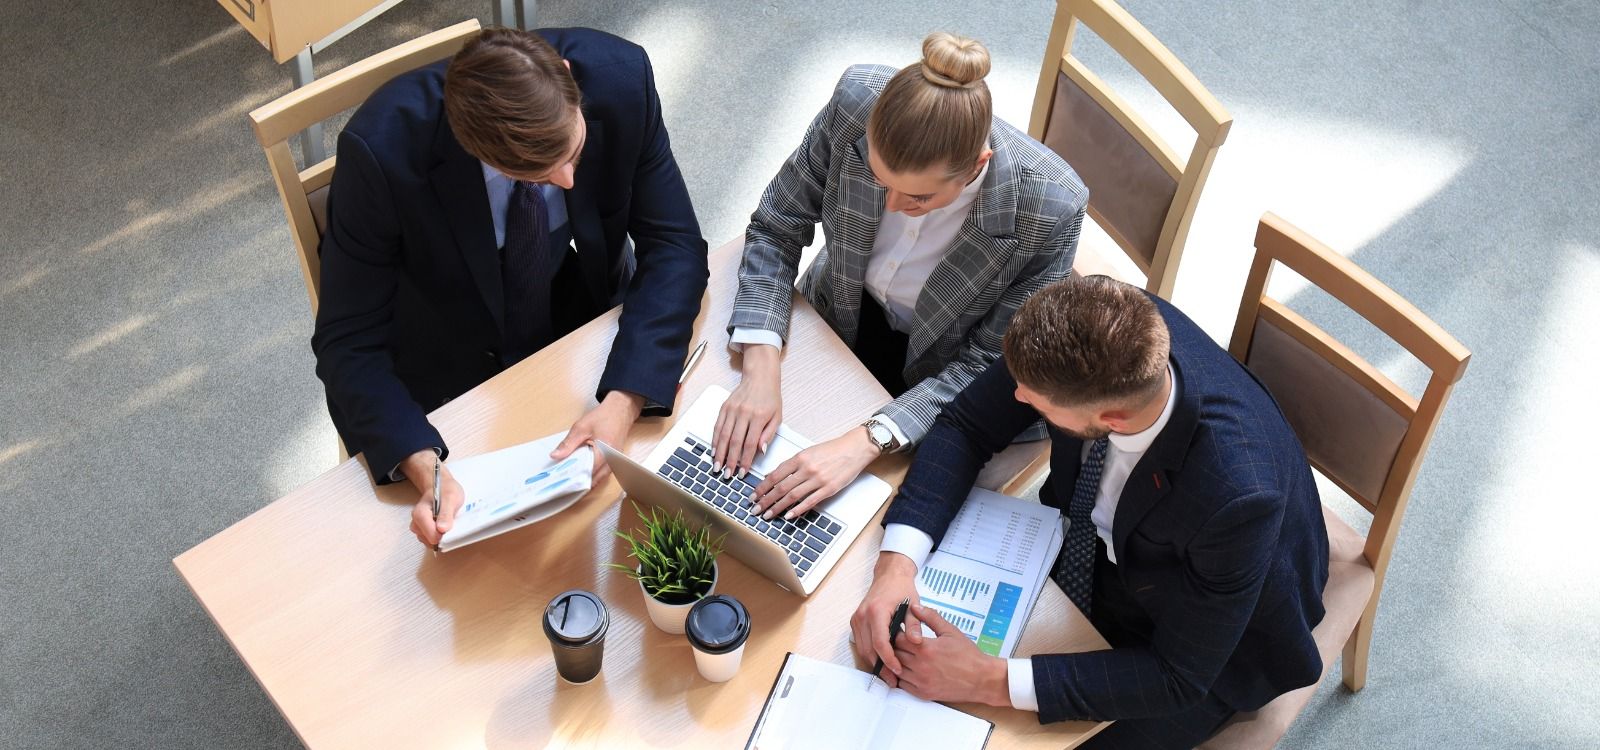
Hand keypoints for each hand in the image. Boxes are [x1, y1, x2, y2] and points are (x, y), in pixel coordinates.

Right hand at [402, 450, 464, 547]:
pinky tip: (445, 525)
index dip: (444, 535)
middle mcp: (416, 522)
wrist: (442, 486)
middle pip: (429, 540)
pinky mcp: (424, 531)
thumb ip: (446, 513)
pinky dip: (440, 536)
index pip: (430, 535)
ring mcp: (419, 527)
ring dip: (441, 536)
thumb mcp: (450, 498)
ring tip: (448, 522)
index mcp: (420, 514)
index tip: (451, 527)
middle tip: (450, 522)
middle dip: (442, 536)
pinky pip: (432, 540)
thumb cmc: (445, 490)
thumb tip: (442, 529)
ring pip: (430, 542)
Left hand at [552, 390, 644, 482]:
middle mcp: (612, 460)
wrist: (621, 410)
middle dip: (579, 482)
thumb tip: (555, 456)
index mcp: (604, 452)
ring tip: (571, 480)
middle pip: (594, 479)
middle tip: (564, 483)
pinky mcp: (614, 461)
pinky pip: (603, 473)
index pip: (587, 472)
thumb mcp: (581, 427)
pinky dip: (593, 474)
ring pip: (599, 478)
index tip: (561, 481)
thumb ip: (568, 443)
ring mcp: (615, 462)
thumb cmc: (604, 417)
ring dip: (586, 479)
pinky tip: (582, 472)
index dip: (573, 478)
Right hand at [713, 344, 781, 477]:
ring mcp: (732, 410)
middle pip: (734, 441)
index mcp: (758, 416)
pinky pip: (717, 426)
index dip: (745, 460)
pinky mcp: (724, 407)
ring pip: (723, 435)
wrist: (760, 377)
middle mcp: (743, 413)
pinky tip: (713, 450)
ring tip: (717, 466)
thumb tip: (760, 451)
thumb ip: (768, 435)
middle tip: (727, 474)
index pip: (750, 443)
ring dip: (719, 453)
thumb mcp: (777, 417)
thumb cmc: (770, 397)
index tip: (743, 472)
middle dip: (730, 460)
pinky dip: (714, 440)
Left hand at [752, 427, 879, 519]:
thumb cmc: (832, 450)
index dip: (762, 487)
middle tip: (755, 509)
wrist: (854, 449)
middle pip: (781, 488)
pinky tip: (788, 516)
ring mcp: (818, 480)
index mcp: (800, 458)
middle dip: (765, 500)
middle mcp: (807, 469)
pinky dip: (797, 510)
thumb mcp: (808, 452)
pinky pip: (810, 501)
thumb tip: (772, 476)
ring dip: (777, 507)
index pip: (775, 475)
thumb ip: (791, 464)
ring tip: (767, 515)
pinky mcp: (829, 489)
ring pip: (792, 496)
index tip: (753, 495)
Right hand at [850, 552, 922, 686]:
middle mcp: (863, 615)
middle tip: (894, 681)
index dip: (889, 659)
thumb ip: (914, 625)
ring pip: (863, 649)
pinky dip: (870, 655)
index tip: (899, 670)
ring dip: (874, 664)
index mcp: (877, 611)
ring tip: (889, 676)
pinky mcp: (856, 622)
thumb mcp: (913, 605)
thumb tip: (916, 642)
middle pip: (868, 649)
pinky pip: (861, 644)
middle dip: (881, 668)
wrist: (889, 575)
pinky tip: (882, 663)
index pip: (880, 642)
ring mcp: (857, 619)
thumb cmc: (901, 588)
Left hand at [894, 605, 1010, 705]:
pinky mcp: (923, 693)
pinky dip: (901, 677)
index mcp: (926, 649)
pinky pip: (903, 685)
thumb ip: (931, 617)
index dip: (897, 634)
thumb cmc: (968, 655)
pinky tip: (907, 670)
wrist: (981, 679)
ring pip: (896, 670)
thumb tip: (915, 607)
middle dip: (895, 647)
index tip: (900, 631)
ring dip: (897, 663)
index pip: (898, 639)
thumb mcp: (950, 631)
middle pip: (895, 654)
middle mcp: (921, 666)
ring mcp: (921, 681)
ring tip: (903, 656)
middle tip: (900, 643)